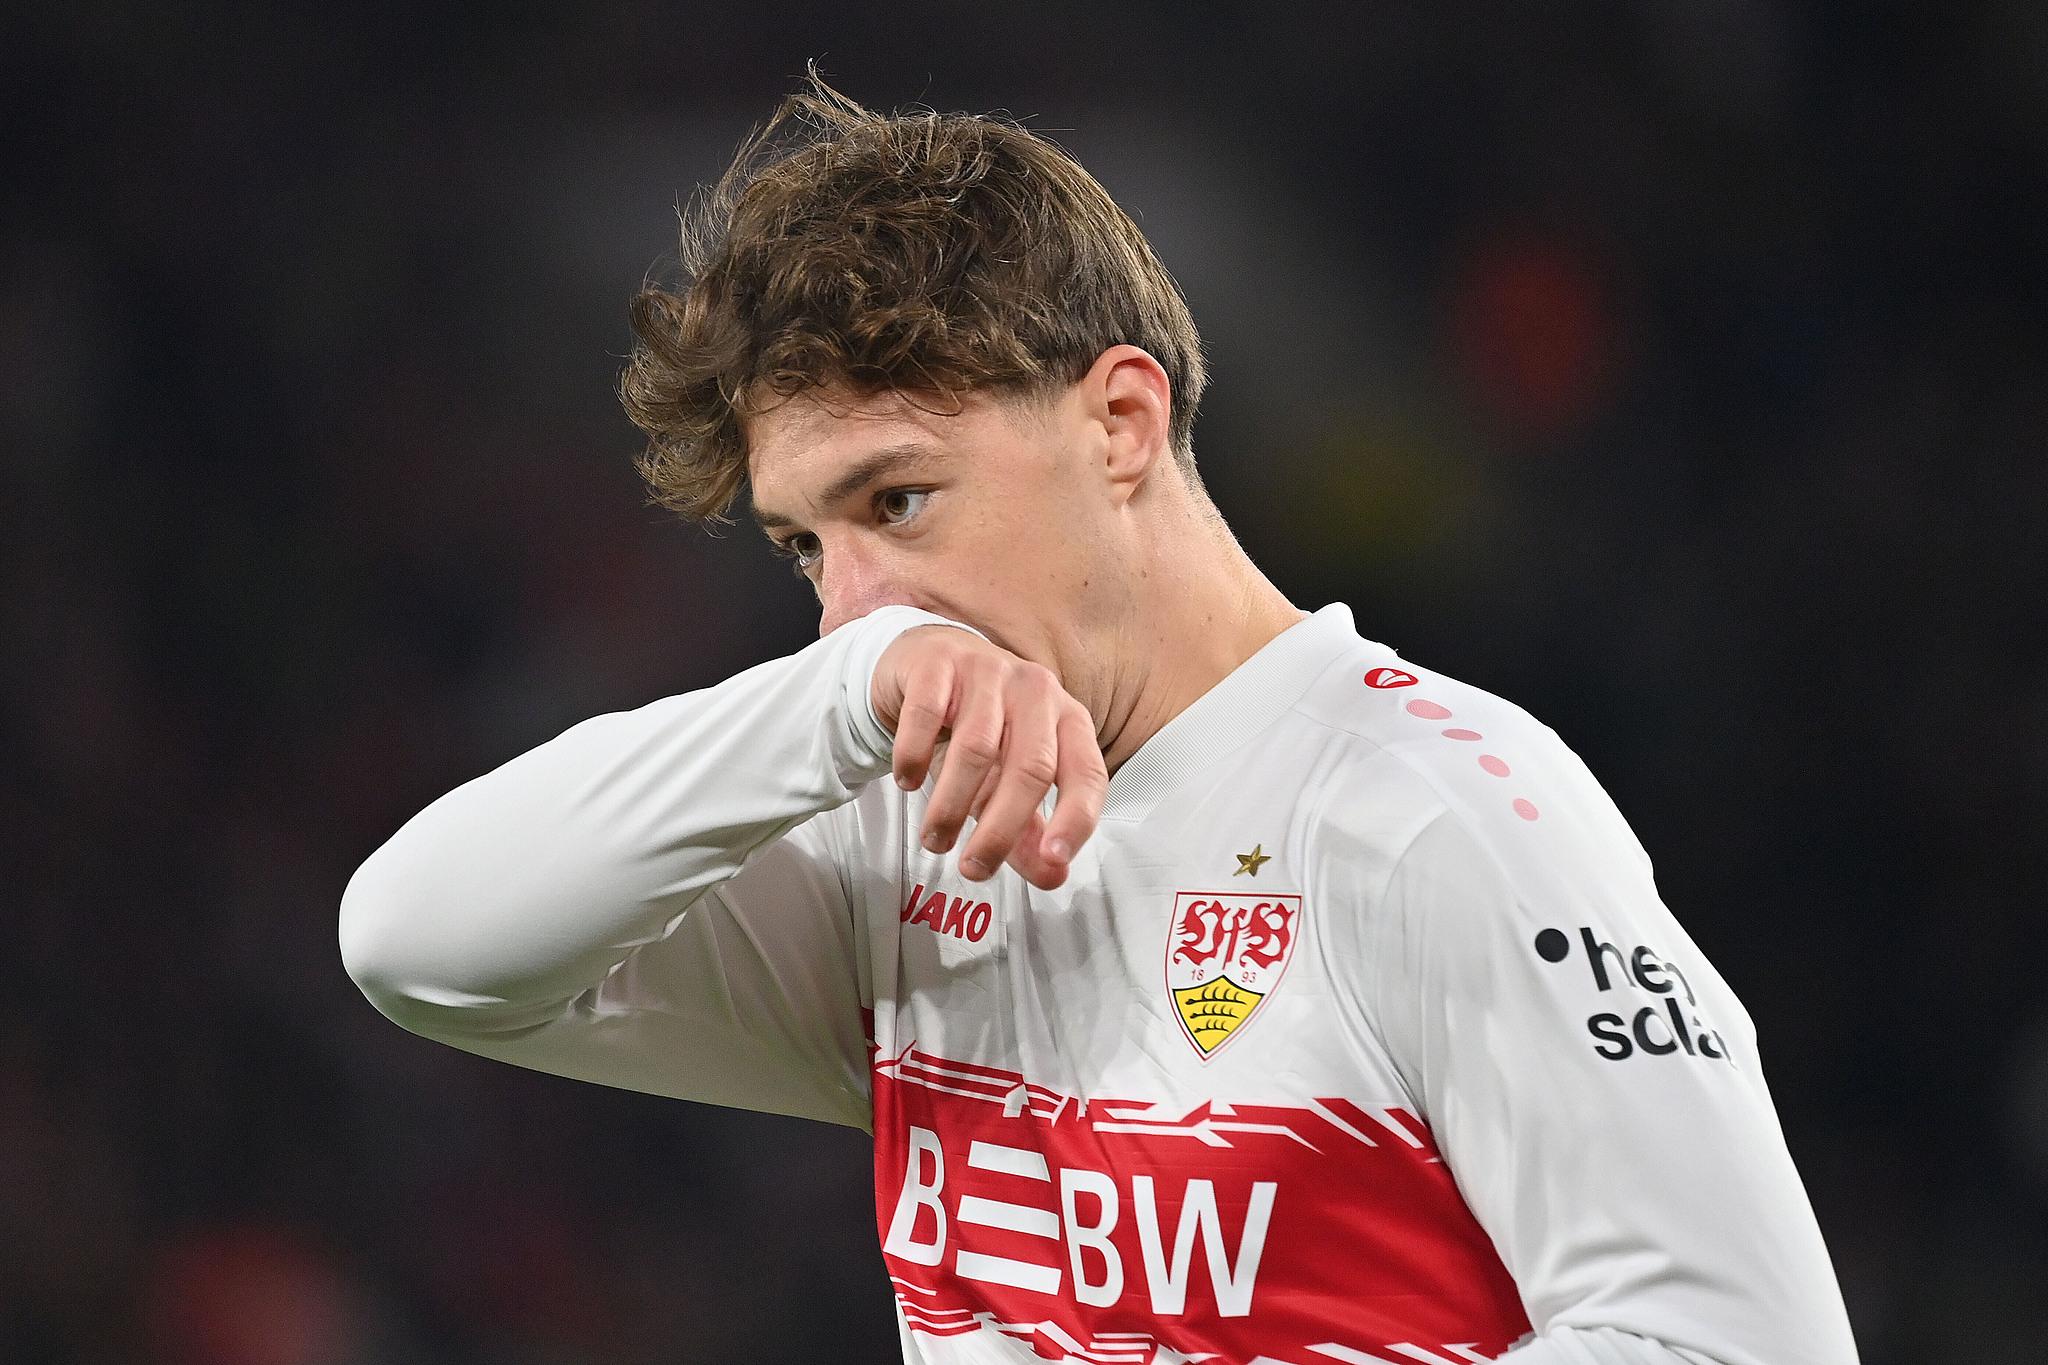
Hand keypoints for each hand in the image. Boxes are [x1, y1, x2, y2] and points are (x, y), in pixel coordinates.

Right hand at [872, 625, 1106, 890]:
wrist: (927, 665)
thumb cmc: (979, 730)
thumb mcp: (1005, 784)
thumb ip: (1029, 833)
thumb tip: (1053, 877)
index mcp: (1067, 720)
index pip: (1087, 774)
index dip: (1076, 819)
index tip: (1054, 860)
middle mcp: (1036, 691)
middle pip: (1031, 767)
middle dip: (1000, 829)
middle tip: (972, 867)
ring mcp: (988, 670)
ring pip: (977, 747)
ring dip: (951, 805)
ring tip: (934, 840)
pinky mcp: (939, 662)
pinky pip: (927, 714)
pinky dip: (915, 755)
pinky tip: (907, 782)